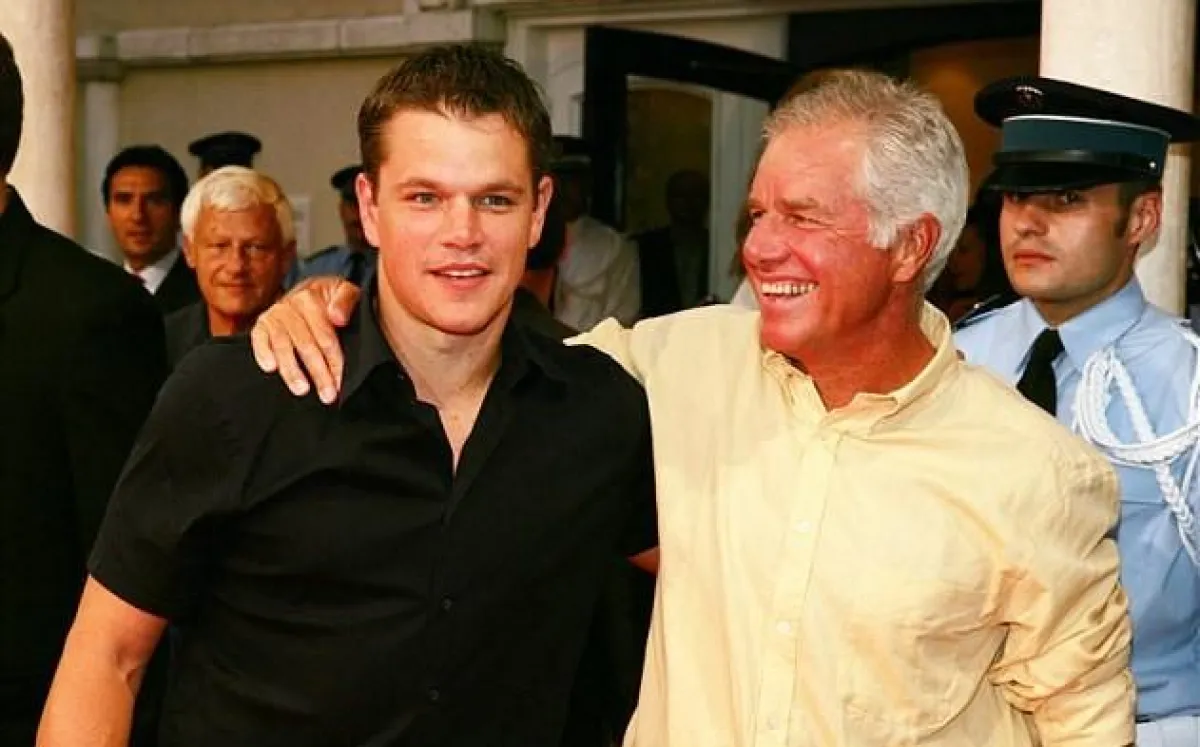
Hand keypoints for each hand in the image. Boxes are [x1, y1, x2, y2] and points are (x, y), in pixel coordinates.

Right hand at [250, 276, 360, 402]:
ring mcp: (274, 316)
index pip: (324, 336)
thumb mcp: (346, 291)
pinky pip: (259, 340)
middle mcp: (289, 306)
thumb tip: (338, 317)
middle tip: (327, 394)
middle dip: (318, 373)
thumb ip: (346, 300)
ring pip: (283, 346)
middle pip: (306, 345)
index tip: (340, 381)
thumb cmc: (331, 297)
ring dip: (292, 370)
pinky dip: (263, 353)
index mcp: (311, 297)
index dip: (334, 361)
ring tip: (302, 389)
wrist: (313, 290)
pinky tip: (270, 368)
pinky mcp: (261, 325)